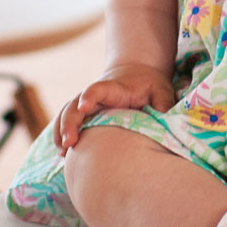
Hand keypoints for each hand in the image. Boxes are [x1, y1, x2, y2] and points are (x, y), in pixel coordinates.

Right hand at [56, 64, 175, 151]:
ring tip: (62, 152)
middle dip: (69, 123)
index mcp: (114, 88)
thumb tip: (166, 121)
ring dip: (60, 131)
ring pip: (66, 113)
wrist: (136, 72)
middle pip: (75, 105)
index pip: (98, 89)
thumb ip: (164, 104)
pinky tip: (62, 153)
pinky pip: (66, 121)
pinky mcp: (83, 113)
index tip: (84, 107)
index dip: (90, 96)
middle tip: (69, 142)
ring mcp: (86, 103)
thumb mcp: (161, 90)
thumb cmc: (149, 84)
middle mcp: (95, 96)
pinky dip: (60, 134)